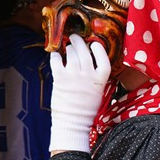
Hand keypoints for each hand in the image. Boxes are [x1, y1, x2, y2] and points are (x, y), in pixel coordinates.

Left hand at [49, 34, 110, 153]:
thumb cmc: (86, 108)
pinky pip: (57, 61)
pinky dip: (56, 56)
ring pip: (72, 54)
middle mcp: (88, 75)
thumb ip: (95, 77)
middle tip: (75, 38)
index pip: (103, 59)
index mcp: (100, 80)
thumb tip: (88, 62)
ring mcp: (74, 76)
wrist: (73, 121)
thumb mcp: (98, 91)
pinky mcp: (60, 78)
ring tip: (67, 46)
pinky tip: (56, 56)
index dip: (99, 49)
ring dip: (69, 47)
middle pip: (85, 52)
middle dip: (79, 42)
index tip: (94, 44)